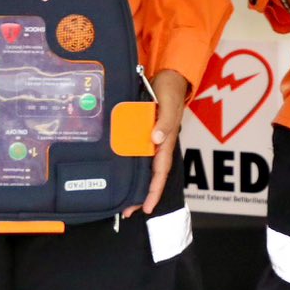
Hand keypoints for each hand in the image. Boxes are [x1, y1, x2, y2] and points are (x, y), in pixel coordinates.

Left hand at [127, 69, 190, 217]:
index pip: (160, 171)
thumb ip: (165, 122)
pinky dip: (129, 166)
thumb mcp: (169, 104)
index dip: (154, 190)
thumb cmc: (170, 91)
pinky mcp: (142, 134)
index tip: (147, 207)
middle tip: (127, 212)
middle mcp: (157, 145)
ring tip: (122, 201)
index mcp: (165, 142)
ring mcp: (150, 140)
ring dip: (134, 184)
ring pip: (142, 167)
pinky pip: (136, 154)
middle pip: (150, 176)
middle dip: (141, 195)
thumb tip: (155, 139)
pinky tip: (119, 174)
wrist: (167, 77)